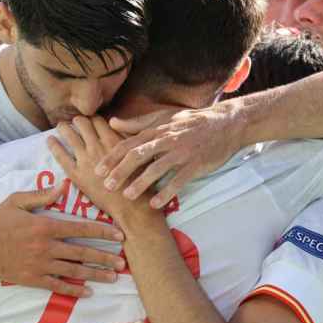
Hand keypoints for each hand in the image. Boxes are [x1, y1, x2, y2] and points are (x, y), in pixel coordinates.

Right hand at [0, 184, 126, 296]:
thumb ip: (42, 195)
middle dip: (105, 257)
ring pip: (74, 271)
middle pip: (82, 253)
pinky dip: (73, 290)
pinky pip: (57, 286)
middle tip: (123, 262)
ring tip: (112, 278)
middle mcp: (46, 246)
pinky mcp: (33, 279)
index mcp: (45, 225)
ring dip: (95, 275)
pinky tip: (87, 292)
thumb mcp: (17, 201)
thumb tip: (63, 186)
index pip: (81, 229)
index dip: (102, 232)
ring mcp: (40, 265)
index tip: (119, 236)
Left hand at [48, 117, 159, 228]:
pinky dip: (54, 145)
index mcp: (113, 141)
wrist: (131, 207)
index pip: (99, 121)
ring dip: (64, 127)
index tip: (90, 120)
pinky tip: (50, 140)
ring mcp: (85, 160)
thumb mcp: (136, 157)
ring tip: (61, 126)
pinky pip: (61, 155)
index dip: (93, 119)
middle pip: (84, 124)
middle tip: (75, 121)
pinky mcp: (77, 174)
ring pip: (70, 135)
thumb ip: (126, 141)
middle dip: (78, 120)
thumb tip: (117, 126)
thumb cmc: (139, 183)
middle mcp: (98, 147)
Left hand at [96, 102, 245, 208]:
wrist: (225, 124)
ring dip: (141, 183)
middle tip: (107, 185)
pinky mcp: (196, 164)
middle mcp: (167, 140)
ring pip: (157, 169)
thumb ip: (137, 123)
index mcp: (156, 130)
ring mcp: (182, 152)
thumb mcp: (164, 117)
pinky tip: (156, 204)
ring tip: (127, 196)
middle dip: (121, 171)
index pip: (129, 144)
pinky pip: (179, 180)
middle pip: (138, 155)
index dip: (112, 157)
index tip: (97, 170)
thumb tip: (111, 122)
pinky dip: (167, 192)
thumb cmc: (191, 122)